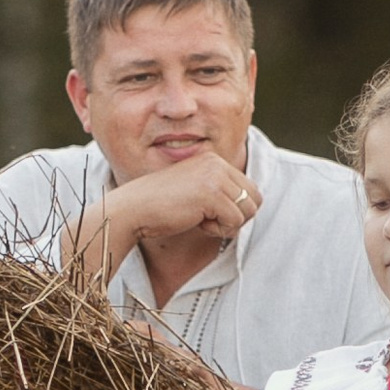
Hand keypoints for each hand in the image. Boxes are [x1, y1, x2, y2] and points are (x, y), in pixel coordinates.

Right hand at [114, 148, 262, 249]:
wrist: (134, 209)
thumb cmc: (161, 207)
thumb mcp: (195, 192)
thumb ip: (220, 192)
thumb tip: (252, 207)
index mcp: (213, 160)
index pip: (249, 188)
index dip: (233, 209)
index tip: (207, 212)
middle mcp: (217, 163)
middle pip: (255, 199)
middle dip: (236, 217)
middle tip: (208, 220)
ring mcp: (215, 176)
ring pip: (248, 211)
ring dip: (227, 224)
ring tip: (201, 219)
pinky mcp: (212, 193)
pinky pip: (235, 221)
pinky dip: (217, 229)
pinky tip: (195, 222)